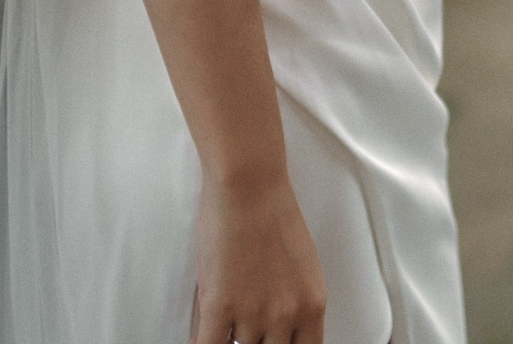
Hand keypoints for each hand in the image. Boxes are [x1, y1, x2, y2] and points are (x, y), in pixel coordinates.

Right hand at [191, 171, 327, 343]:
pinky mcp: (220, 306)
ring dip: (229, 338)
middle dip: (256, 343)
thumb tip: (274, 328)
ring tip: (223, 324)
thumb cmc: (271, 210)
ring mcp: (253, 314)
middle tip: (244, 330)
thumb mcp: (300, 267)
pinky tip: (201, 339)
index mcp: (311, 305)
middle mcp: (287, 315)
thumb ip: (290, 303)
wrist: (248, 183)